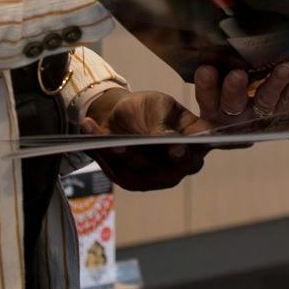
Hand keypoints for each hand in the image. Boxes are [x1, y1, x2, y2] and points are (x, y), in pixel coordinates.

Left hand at [80, 89, 211, 191]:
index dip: (189, 152)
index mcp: (195, 142)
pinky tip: (89, 130)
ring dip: (120, 155)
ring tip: (107, 140)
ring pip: (139, 172)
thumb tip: (175, 145)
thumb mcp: (159, 106)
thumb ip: (165, 125)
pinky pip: (116, 171)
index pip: (199, 150)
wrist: (123, 115)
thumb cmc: (149, 108)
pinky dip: (102, 153)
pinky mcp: (133, 182)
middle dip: (145, 158)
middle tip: (124, 145)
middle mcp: (181, 166)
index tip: (176, 149)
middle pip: (168, 171)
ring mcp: (158, 178)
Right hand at [193, 60, 288, 125]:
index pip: (207, 98)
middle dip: (235, 89)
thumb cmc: (232, 83)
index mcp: (214, 106)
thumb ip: (217, 66)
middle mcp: (235, 115)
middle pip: (233, 104)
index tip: (205, 70)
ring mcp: (260, 115)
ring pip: (266, 100)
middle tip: (238, 74)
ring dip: (275, 82)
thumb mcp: (219, 78)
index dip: (206, 87)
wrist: (258, 106)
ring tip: (285, 67)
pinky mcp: (282, 111)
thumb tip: (214, 39)